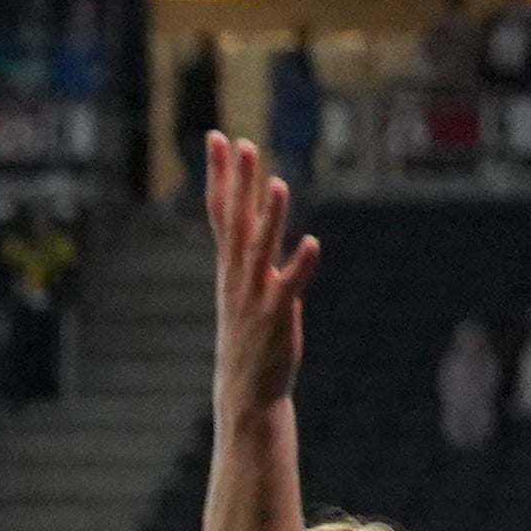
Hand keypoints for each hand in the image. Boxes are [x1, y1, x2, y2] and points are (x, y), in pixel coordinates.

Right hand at [204, 131, 313, 424]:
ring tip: (278, 184)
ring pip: (259, 248)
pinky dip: (299, 265)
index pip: (222, 210)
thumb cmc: (250, 338)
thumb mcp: (244, 287)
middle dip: (238, 182)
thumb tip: (257, 221)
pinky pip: (288, 286)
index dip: (221, 174)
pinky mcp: (276, 316)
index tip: (218, 137)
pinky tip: (312, 242)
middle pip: (235, 220)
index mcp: (231, 265)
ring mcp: (254, 295)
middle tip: (239, 143)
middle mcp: (237, 275)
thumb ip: (251, 253)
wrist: (246, 392)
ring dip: (269, 217)